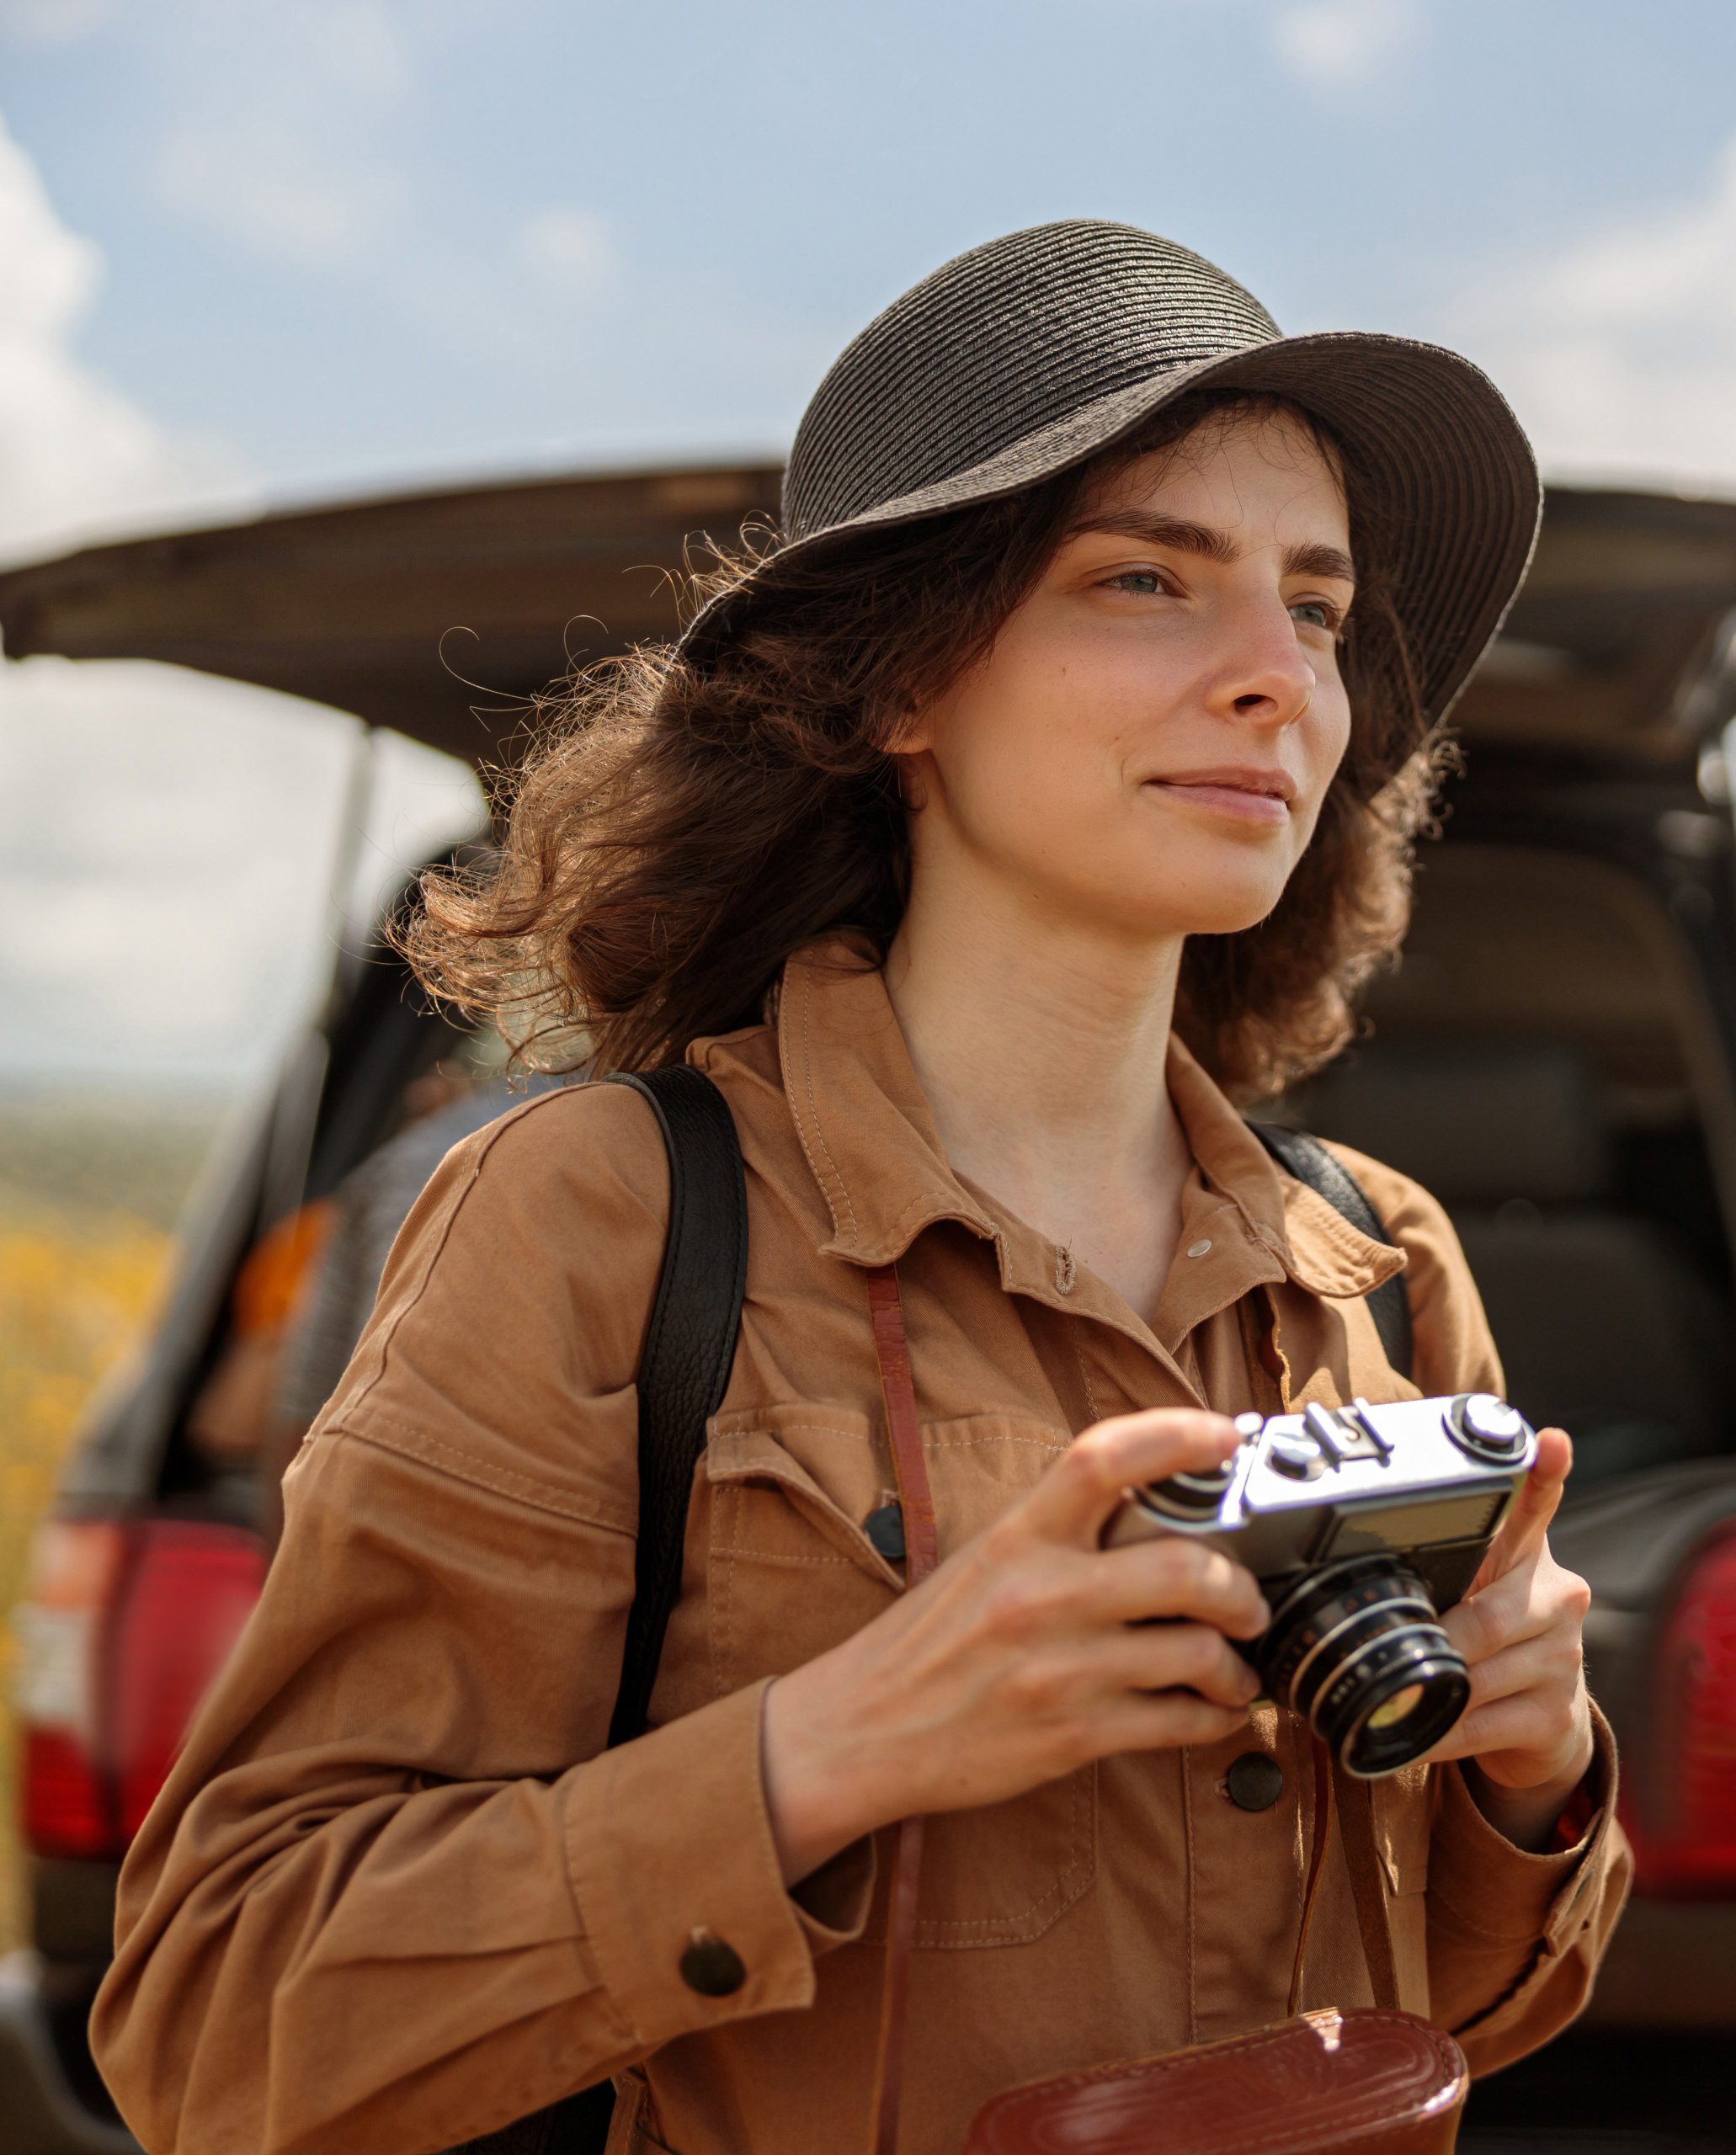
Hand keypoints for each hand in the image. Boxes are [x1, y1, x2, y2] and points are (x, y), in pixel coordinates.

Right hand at [761, 1409, 1269, 1884]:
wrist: (861, 1729)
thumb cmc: (927, 1641)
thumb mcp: (983, 1559)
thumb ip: (1059, 1533)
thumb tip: (1156, 1509)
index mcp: (1018, 1536)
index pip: (1103, 1459)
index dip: (1177, 1436)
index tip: (1227, 1435)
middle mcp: (1043, 1595)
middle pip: (1186, 1566)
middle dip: (1242, 1588)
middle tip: (1250, 1598)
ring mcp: (1062, 1668)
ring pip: (1198, 1653)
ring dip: (1236, 1665)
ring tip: (1235, 1670)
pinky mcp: (1074, 1736)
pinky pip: (1179, 1723)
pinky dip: (1216, 1718)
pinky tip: (1213, 1712)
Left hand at [1424, 1426, 1594, 1850]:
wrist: (1539, 1721)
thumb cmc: (1482, 1637)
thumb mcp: (1462, 1588)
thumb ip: (1427, 1559)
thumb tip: (1338, 1525)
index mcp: (1524, 1555)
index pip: (1537, 1507)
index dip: (1543, 1474)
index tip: (1548, 1440)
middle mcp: (1556, 1598)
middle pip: (1487, 1616)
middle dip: (1436, 1639)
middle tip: (1399, 1648)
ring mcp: (1563, 1658)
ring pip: (1480, 1673)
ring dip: (1430, 1688)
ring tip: (1399, 1692)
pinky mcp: (1557, 1714)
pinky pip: (1480, 1725)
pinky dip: (1439, 1733)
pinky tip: (1418, 1734)